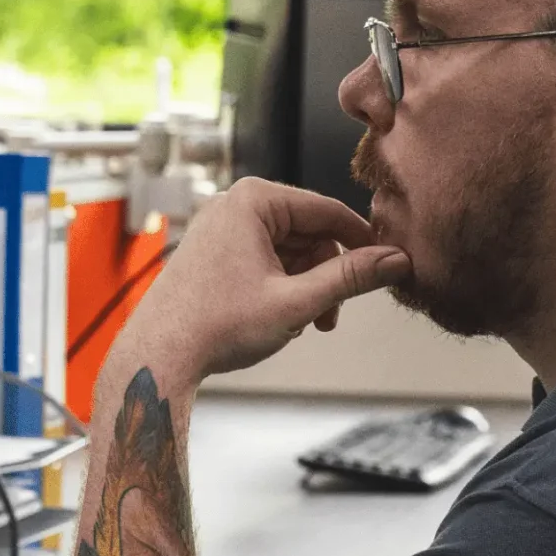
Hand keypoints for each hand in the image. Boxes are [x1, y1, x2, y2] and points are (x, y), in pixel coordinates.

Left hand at [113, 179, 410, 384]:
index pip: (328, 211)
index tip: (389, 267)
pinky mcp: (213, 251)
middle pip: (308, 232)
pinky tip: (280, 319)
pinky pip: (264, 259)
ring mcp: (220, 227)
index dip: (364, 242)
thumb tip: (396, 261)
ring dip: (306, 286)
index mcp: (252, 200)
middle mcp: (233, 204)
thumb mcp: (297, 302)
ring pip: (288, 250)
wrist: (159, 356)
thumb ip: (351, 278)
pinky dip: (281, 287)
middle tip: (330, 317)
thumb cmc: (217, 326)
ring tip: (303, 324)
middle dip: (327, 275)